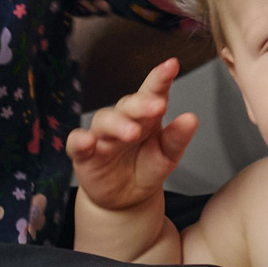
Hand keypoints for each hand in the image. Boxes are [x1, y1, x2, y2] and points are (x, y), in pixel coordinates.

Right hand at [65, 57, 198, 212]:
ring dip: (117, 124)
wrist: (125, 200)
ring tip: (132, 132)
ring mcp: (101, 136)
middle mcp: (122, 120)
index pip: (152, 92)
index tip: (171, 65)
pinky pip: (76, 143)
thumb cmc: (145, 170)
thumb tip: (191, 119)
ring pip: (104, 120)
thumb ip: (177, 139)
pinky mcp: (83, 154)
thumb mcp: (166, 157)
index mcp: (145, 116)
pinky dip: (79, 141)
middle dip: (141, 104)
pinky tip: (87, 141)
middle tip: (158, 107)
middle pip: (128, 104)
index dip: (160, 78)